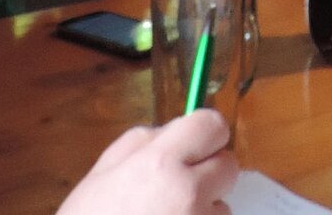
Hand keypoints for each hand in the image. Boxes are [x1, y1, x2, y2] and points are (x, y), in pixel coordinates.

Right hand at [56, 109, 236, 214]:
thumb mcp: (102, 173)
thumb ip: (143, 142)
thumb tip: (176, 130)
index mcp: (161, 164)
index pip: (213, 126)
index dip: (204, 133)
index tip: (192, 145)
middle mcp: (189, 193)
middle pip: (229, 165)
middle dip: (209, 172)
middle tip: (179, 187)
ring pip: (223, 206)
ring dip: (205, 209)